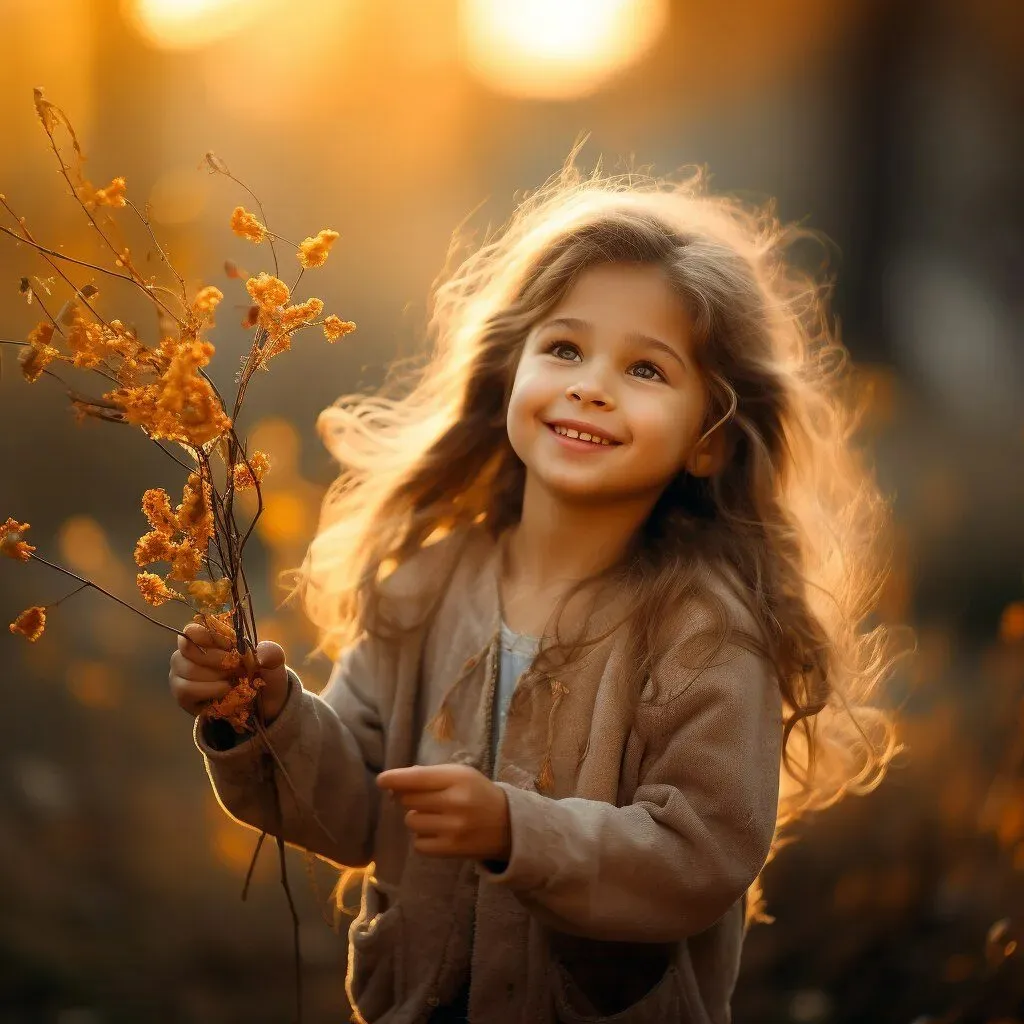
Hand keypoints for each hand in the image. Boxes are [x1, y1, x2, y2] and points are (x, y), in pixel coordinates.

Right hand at [169, 621, 290, 722]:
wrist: (261, 705)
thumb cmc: (262, 676)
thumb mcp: (273, 662)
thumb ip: (272, 653)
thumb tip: (261, 652)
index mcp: (209, 637)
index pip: (193, 630)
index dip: (210, 637)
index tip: (230, 647)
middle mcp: (190, 653)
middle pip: (188, 649)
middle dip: (216, 659)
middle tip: (236, 668)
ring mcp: (182, 673)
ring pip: (187, 670)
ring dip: (214, 677)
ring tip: (232, 682)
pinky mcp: (182, 694)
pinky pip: (185, 690)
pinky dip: (208, 690)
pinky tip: (224, 691)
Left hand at [376, 763, 510, 861]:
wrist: (508, 825)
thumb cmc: (478, 793)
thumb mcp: (461, 775)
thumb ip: (430, 776)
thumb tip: (394, 782)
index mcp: (458, 778)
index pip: (417, 778)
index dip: (395, 779)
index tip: (381, 780)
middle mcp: (455, 802)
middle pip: (408, 799)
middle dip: (408, 797)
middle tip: (423, 799)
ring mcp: (453, 828)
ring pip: (411, 821)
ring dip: (416, 817)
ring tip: (434, 816)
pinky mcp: (451, 850)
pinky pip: (418, 843)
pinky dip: (422, 838)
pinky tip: (437, 832)